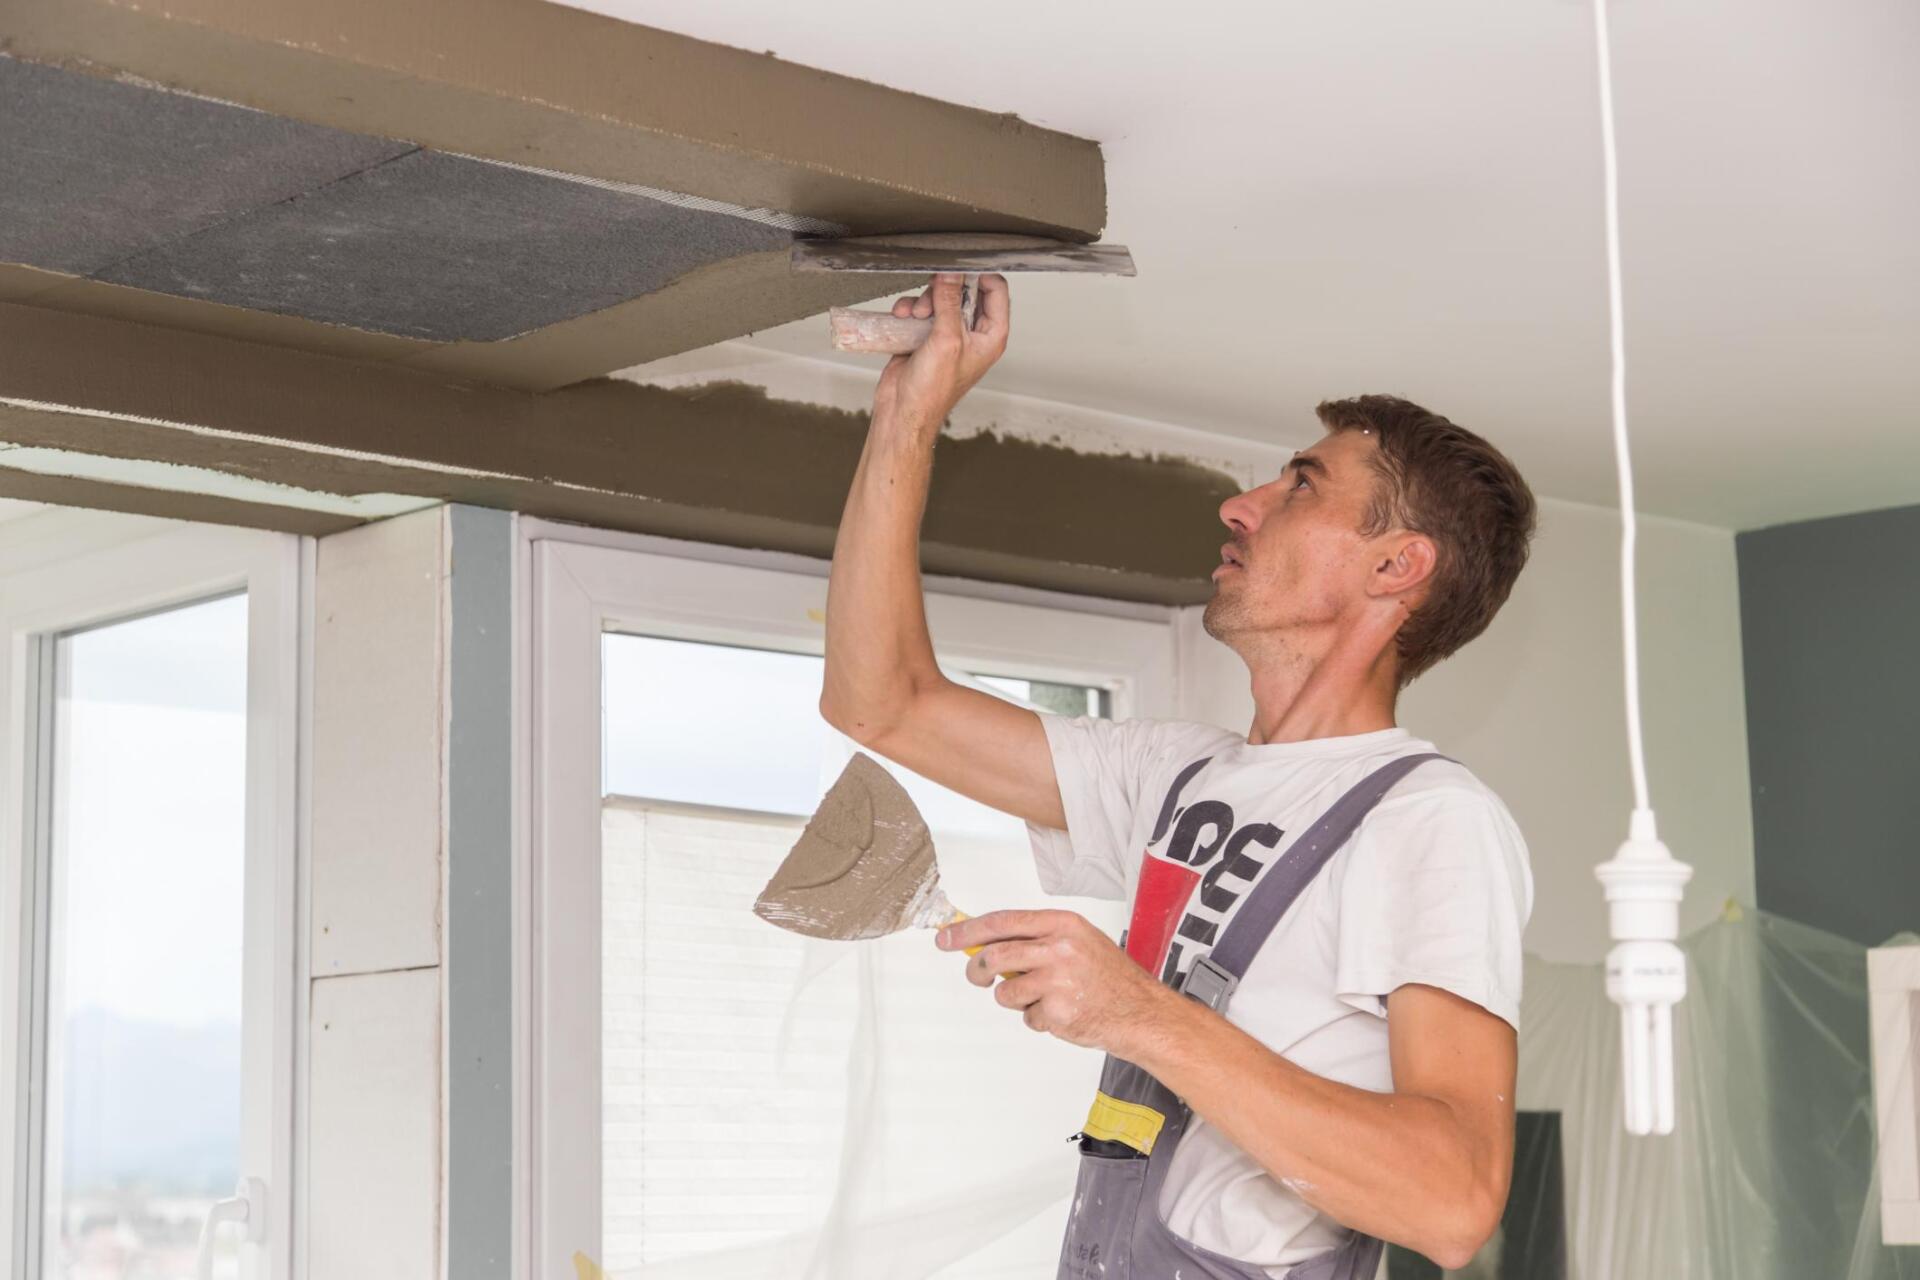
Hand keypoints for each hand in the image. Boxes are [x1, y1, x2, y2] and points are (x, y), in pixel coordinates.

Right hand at [870, 273, 1009, 432]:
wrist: (903, 410)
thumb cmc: (933, 391)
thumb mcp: (946, 339)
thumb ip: (949, 301)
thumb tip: (951, 272)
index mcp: (991, 336)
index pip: (996, 291)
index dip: (980, 275)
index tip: (958, 267)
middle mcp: (972, 334)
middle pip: (965, 291)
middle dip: (945, 289)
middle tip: (932, 298)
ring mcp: (948, 334)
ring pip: (940, 297)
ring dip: (924, 301)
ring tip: (915, 315)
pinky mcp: (926, 336)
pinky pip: (920, 310)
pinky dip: (910, 310)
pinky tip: (902, 317)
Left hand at [936, 909, 1172, 1052]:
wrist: (1141, 1012)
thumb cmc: (1108, 977)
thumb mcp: (1078, 941)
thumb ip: (1036, 940)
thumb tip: (986, 944)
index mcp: (1062, 924)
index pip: (1002, 922)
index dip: (967, 931)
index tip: (945, 938)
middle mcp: (1058, 948)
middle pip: (994, 956)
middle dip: (976, 970)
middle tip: (977, 977)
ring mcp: (1057, 981)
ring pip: (1005, 992)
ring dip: (1015, 1000)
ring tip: (1042, 999)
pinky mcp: (1057, 1012)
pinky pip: (1027, 1017)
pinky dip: (1037, 1019)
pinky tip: (1062, 1014)